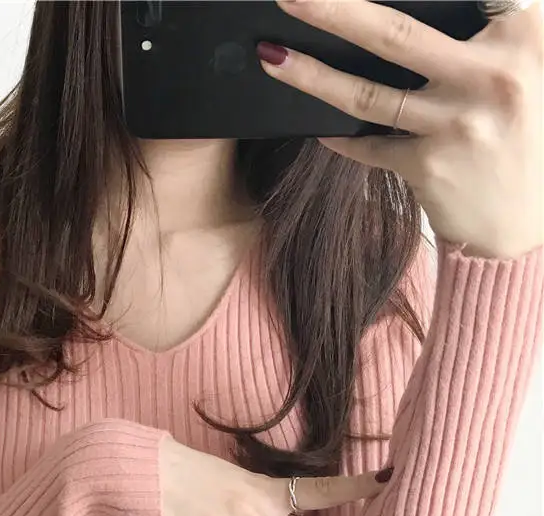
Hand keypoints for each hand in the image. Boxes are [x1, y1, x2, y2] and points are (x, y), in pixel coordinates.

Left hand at [258, 0, 542, 258]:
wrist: (531, 220)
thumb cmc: (527, 134)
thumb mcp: (524, 70)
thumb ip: (485, 38)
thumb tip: (418, 18)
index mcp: (521, 36)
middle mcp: (492, 75)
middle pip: (394, 35)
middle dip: (332, 10)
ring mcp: (456, 124)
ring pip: (366, 94)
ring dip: (311, 75)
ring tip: (274, 58)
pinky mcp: (429, 166)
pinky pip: (369, 145)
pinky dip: (341, 137)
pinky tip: (320, 129)